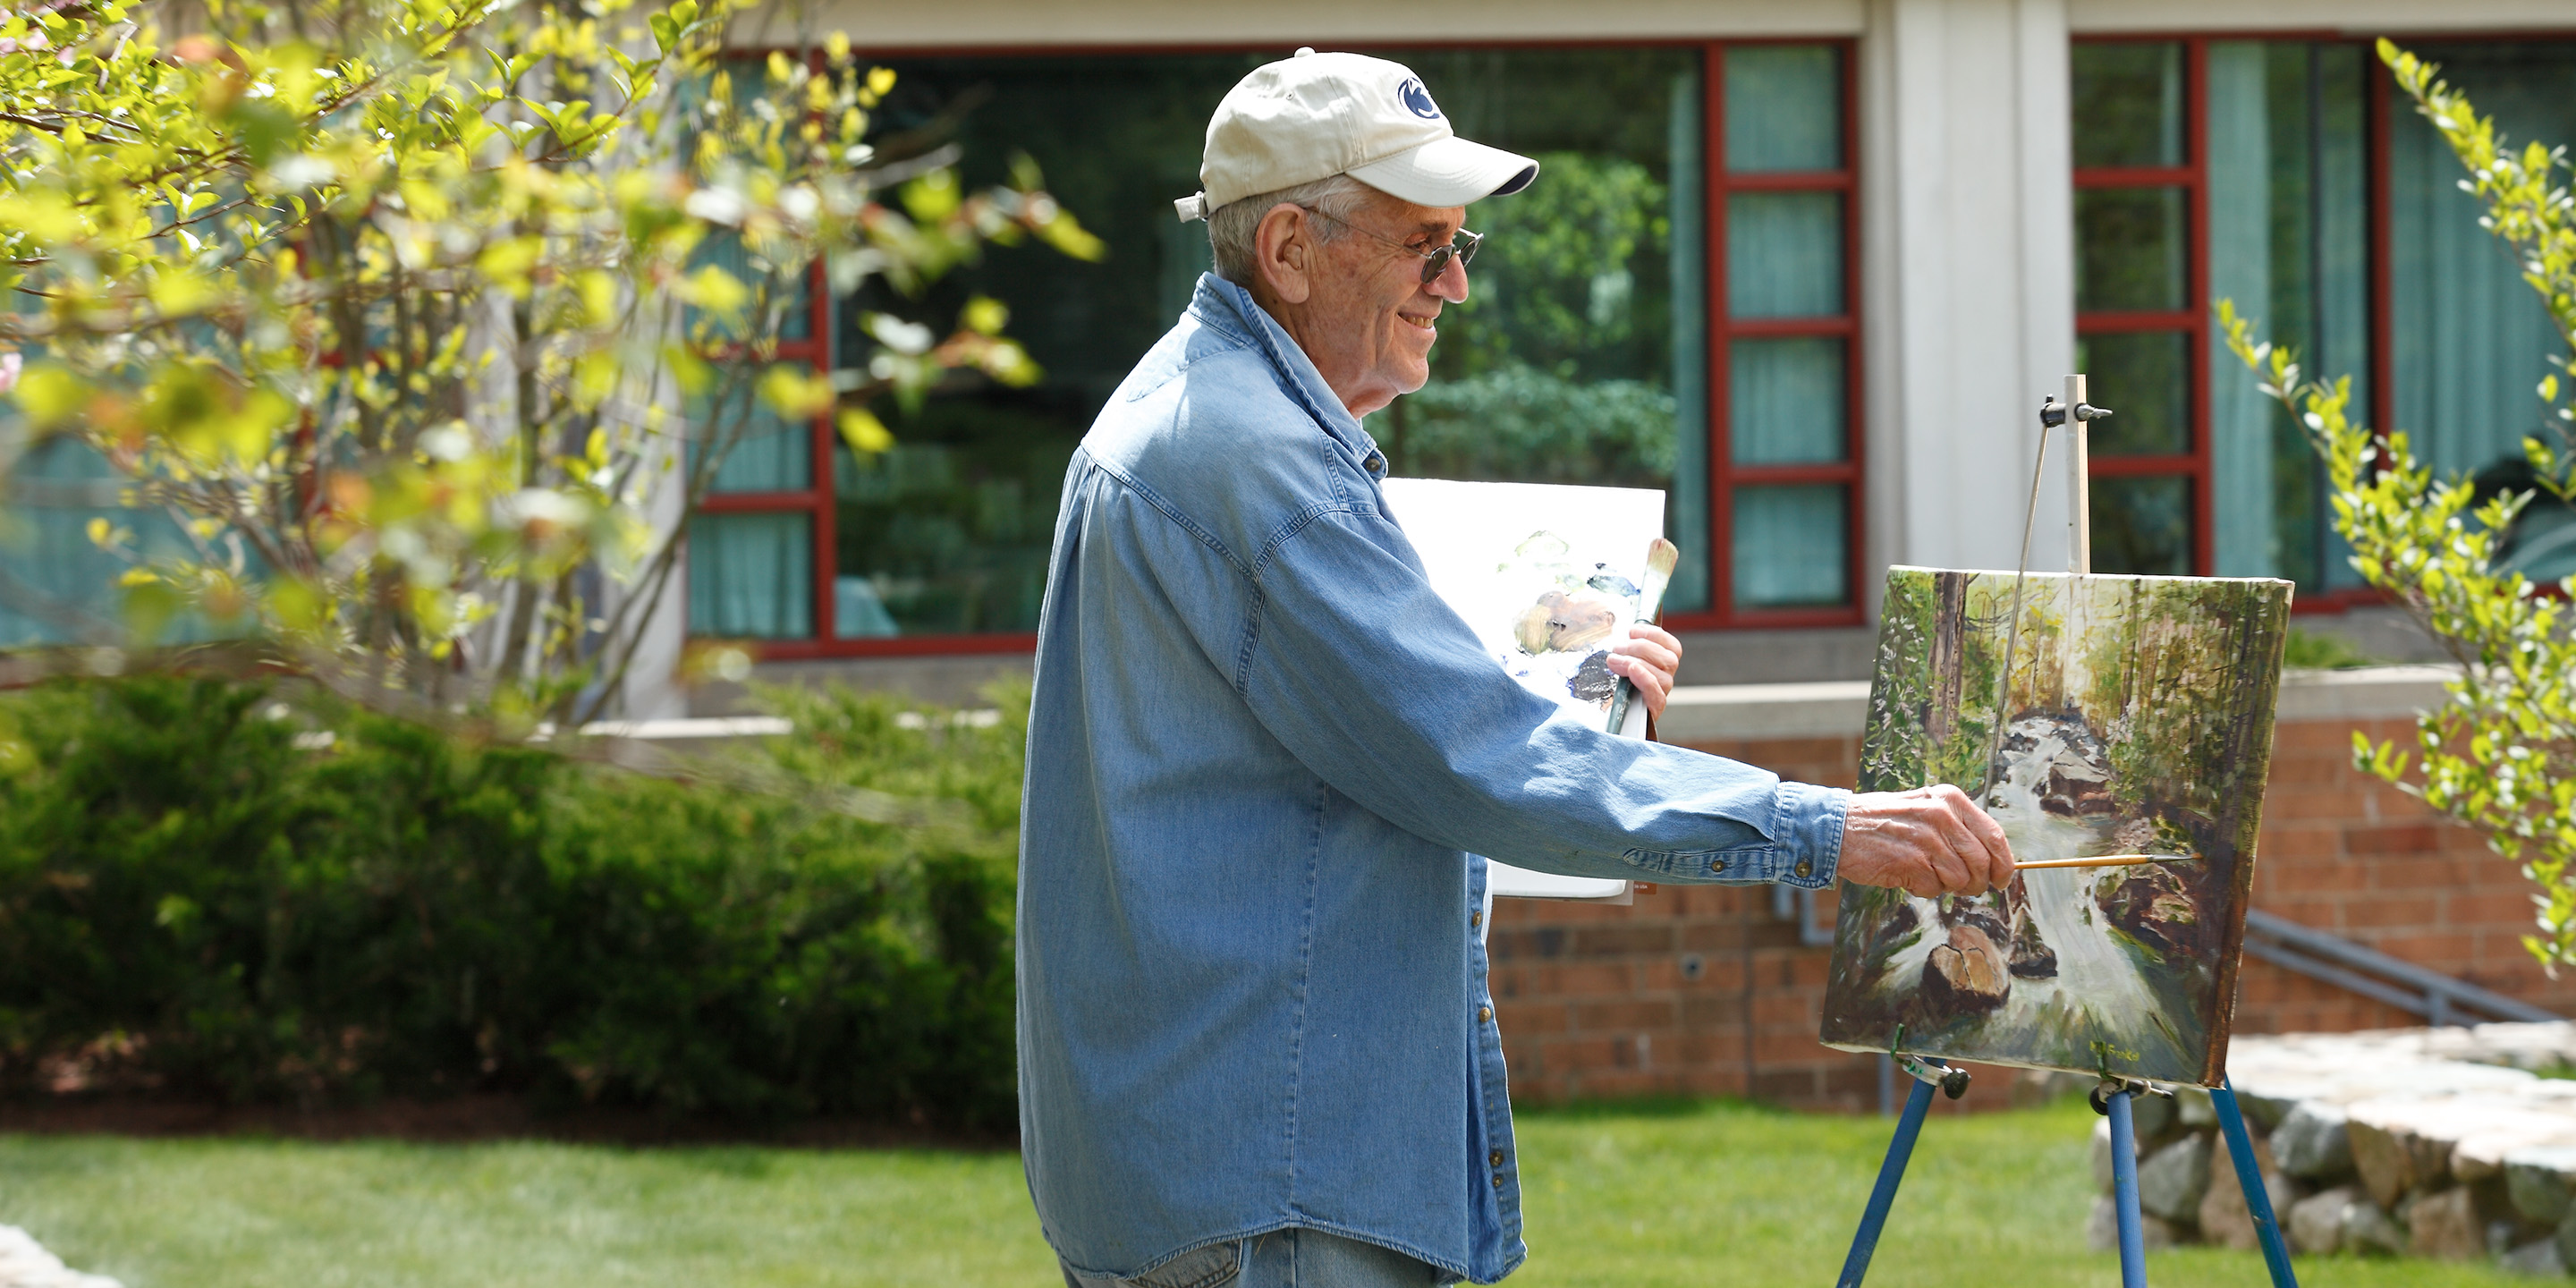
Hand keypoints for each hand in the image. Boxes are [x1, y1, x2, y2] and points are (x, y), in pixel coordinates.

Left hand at [1604, 623, 1681, 717]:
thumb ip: (1623, 647)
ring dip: (1638, 662)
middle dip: (1641, 648)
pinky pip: (1657, 696)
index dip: (1656, 635)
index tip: (1633, 631)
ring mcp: (1659, 698)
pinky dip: (1646, 679)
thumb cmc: (1605, 686)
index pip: (1672, 648)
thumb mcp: (1614, 661)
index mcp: (1659, 666)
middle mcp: (1664, 681)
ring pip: (1664, 677)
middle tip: (1617, 648)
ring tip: (1614, 660)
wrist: (1596, 718)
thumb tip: (1624, 630)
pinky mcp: (1651, 714)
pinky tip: (1632, 670)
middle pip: (1670, 660)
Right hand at [1837, 785, 2015, 896]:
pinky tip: (1906, 875)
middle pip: (1982, 863)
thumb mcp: (1925, 808)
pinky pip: (1935, 889)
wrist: (1838, 828)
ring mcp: (1928, 839)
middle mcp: (1942, 816)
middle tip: (1960, 886)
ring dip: (1946, 886)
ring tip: (1924, 873)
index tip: (2003, 879)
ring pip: (1961, 880)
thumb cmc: (1883, 822)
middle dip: (1976, 882)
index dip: (2004, 864)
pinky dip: (1924, 889)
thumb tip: (1992, 860)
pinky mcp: (1912, 862)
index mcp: (1950, 799)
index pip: (1995, 836)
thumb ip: (1957, 827)